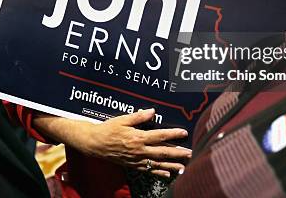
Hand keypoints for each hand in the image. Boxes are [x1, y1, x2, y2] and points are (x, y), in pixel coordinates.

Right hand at [76, 109, 190, 177]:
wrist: (95, 144)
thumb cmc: (108, 129)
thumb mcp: (122, 119)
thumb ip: (138, 117)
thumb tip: (152, 111)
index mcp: (138, 137)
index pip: (160, 136)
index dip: (173, 134)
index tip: (184, 132)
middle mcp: (139, 150)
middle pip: (163, 152)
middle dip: (178, 153)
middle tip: (190, 153)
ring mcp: (137, 160)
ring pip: (158, 163)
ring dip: (172, 165)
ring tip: (184, 166)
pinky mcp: (133, 165)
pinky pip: (148, 170)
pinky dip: (159, 173)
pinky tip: (168, 174)